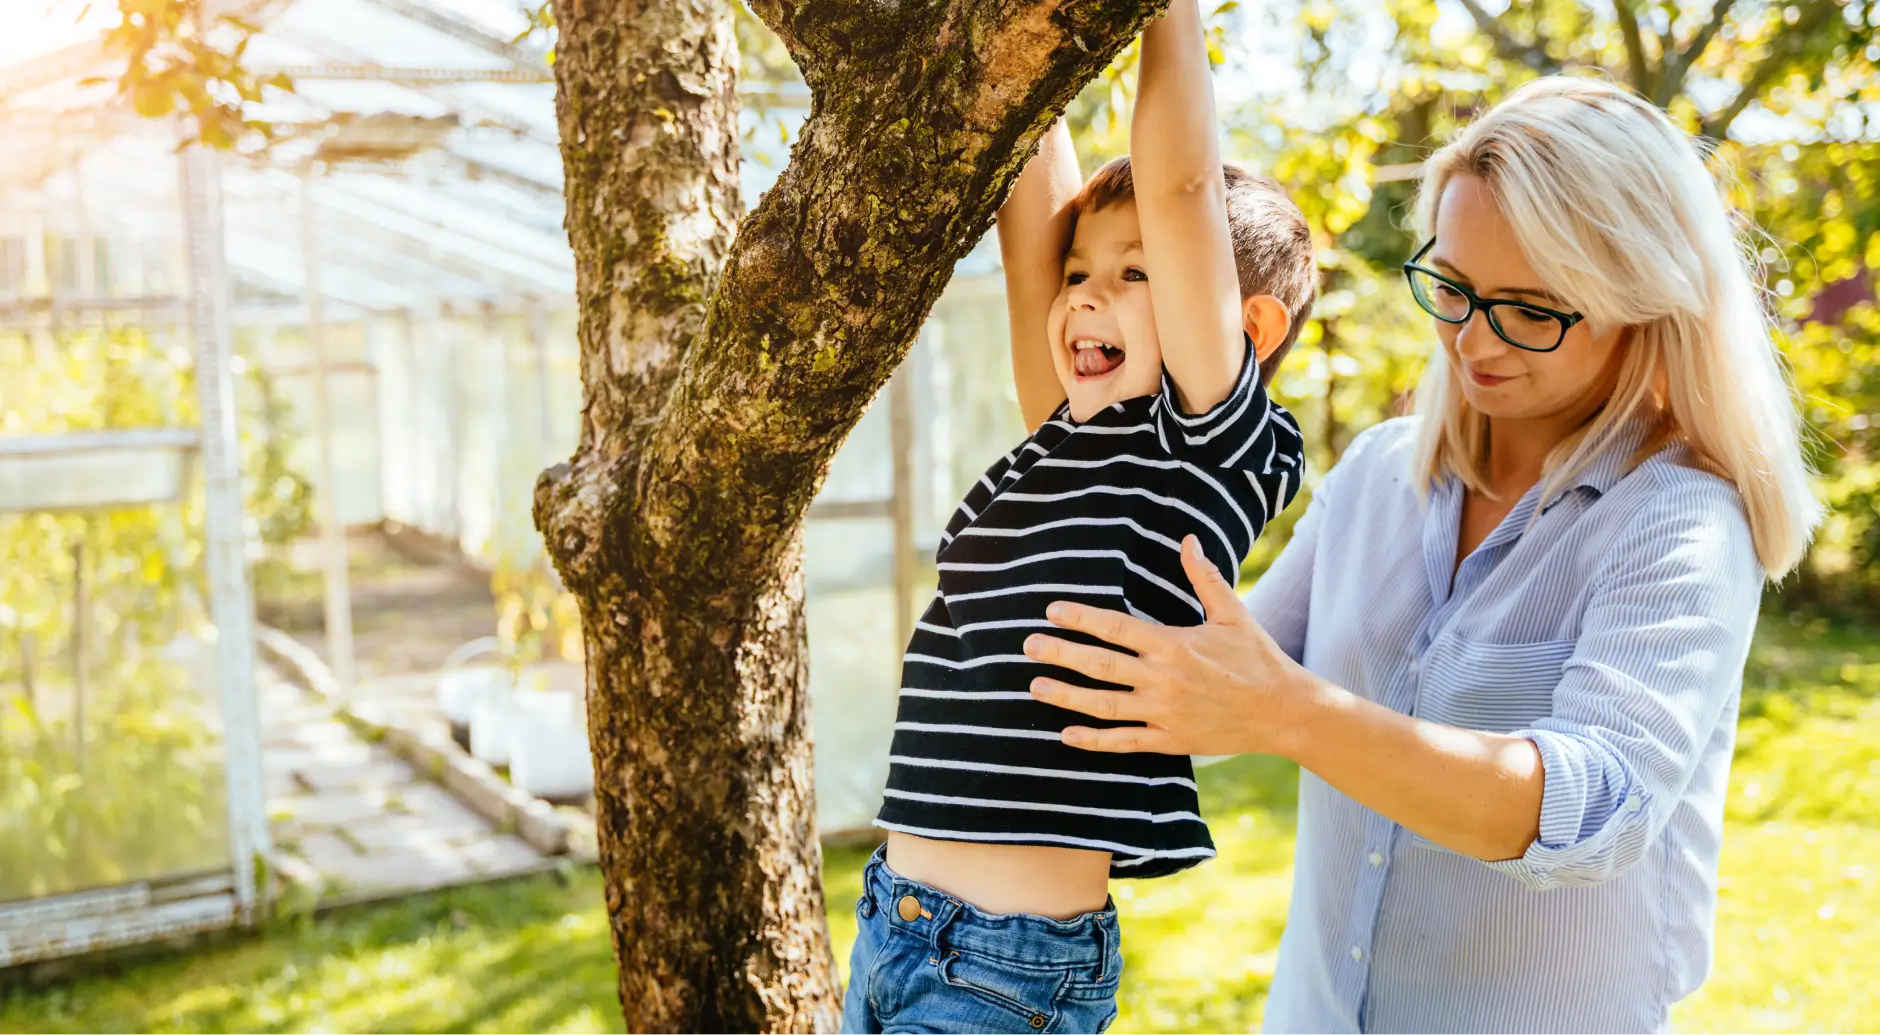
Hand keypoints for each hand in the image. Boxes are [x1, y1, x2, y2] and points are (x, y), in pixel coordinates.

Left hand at [1023, 534, 1322, 756]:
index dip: (1080, 618)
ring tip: (1035, 686)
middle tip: (1028, 646)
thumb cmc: (1258, 658)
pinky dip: (1094, 741)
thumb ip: (1204, 577)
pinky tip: (1066, 735)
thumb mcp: (1232, 613)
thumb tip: (1187, 539)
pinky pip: (1124, 741)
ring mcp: (1164, 713)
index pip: (1115, 627)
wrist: (1284, 711)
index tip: (1052, 611)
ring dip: (1066, 696)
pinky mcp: (1171, 740)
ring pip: (1104, 705)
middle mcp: (1163, 679)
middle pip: (1100, 665)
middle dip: (1060, 654)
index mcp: (1174, 644)